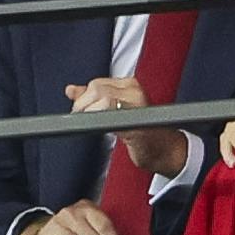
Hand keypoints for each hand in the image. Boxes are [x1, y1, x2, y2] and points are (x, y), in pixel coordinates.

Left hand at [65, 76, 186, 176]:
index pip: (97, 84)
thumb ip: (92, 98)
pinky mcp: (137, 124)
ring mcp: (138, 107)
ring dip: (88, 114)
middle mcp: (135, 91)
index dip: (82, 97)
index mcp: (130, 85)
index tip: (78, 111)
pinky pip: (112, 117)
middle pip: (98, 89)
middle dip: (82, 105)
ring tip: (89, 125)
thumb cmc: (140, 131)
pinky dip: (99, 121)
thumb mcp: (115, 110)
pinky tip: (98, 128)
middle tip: (79, 120)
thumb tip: (70, 90)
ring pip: (103, 100)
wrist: (164, 150)